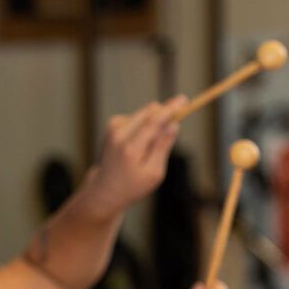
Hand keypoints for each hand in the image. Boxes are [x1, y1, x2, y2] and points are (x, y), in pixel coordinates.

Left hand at [81, 97, 185, 217]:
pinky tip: (141, 143)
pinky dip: (144, 125)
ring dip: (154, 121)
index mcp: (130, 148)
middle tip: (181, 113)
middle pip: (148, 112)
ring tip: (151, 146)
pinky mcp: (112, 125)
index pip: (153, 121)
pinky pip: (137, 117)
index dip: (170, 109)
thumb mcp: (153, 173)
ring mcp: (113, 129)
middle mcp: (118, 135)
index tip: (184, 100)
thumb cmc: (133, 184)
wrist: (105, 189)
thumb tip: (173, 124)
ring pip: (144, 113)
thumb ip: (162, 147)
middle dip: (165, 111)